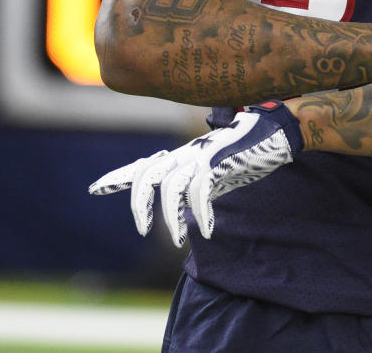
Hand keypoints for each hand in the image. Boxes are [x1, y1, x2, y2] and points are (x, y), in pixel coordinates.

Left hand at [89, 100, 302, 246]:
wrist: (276, 131)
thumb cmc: (247, 152)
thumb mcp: (215, 175)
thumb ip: (194, 188)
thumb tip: (178, 212)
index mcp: (183, 157)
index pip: (143, 166)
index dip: (118, 177)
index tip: (95, 188)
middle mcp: (187, 154)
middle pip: (147, 174)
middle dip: (138, 203)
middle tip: (142, 230)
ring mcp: (202, 157)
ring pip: (170, 184)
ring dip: (170, 216)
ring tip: (178, 240)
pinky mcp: (219, 162)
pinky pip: (199, 191)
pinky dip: (200, 213)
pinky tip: (207, 230)